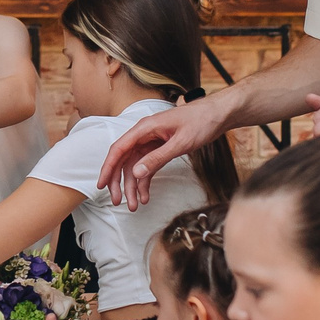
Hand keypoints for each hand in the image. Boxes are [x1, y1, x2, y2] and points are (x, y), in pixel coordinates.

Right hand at [97, 96, 226, 208]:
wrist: (217, 115)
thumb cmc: (201, 122)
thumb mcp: (180, 143)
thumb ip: (158, 158)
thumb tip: (137, 173)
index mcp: (145, 128)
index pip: (119, 149)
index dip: (108, 168)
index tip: (102, 185)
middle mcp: (144, 135)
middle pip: (123, 160)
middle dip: (119, 182)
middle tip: (118, 201)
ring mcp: (151, 142)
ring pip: (134, 166)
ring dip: (133, 186)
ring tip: (135, 205)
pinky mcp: (159, 148)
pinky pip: (147, 166)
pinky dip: (145, 181)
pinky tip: (145, 195)